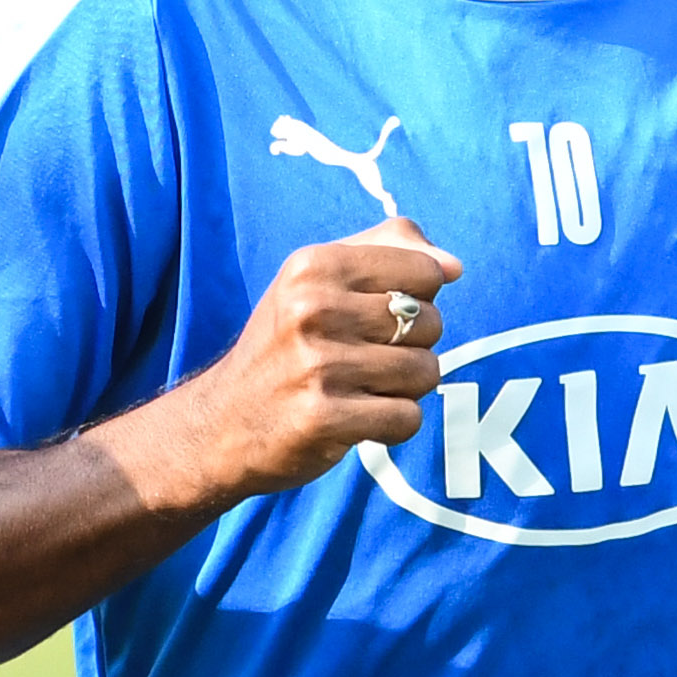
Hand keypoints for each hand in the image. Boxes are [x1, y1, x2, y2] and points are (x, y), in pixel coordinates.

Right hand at [139, 234, 461, 505]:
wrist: (222, 423)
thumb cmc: (284, 345)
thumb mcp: (318, 279)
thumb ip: (389, 251)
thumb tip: (454, 266)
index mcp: (314, 264)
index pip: (426, 270)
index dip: (418, 298)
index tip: (375, 317)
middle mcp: (313, 308)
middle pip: (431, 323)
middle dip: (411, 347)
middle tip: (362, 359)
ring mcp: (319, 365)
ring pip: (426, 372)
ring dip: (404, 389)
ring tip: (360, 389)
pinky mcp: (325, 418)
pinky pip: (408, 418)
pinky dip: (392, 425)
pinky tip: (356, 419)